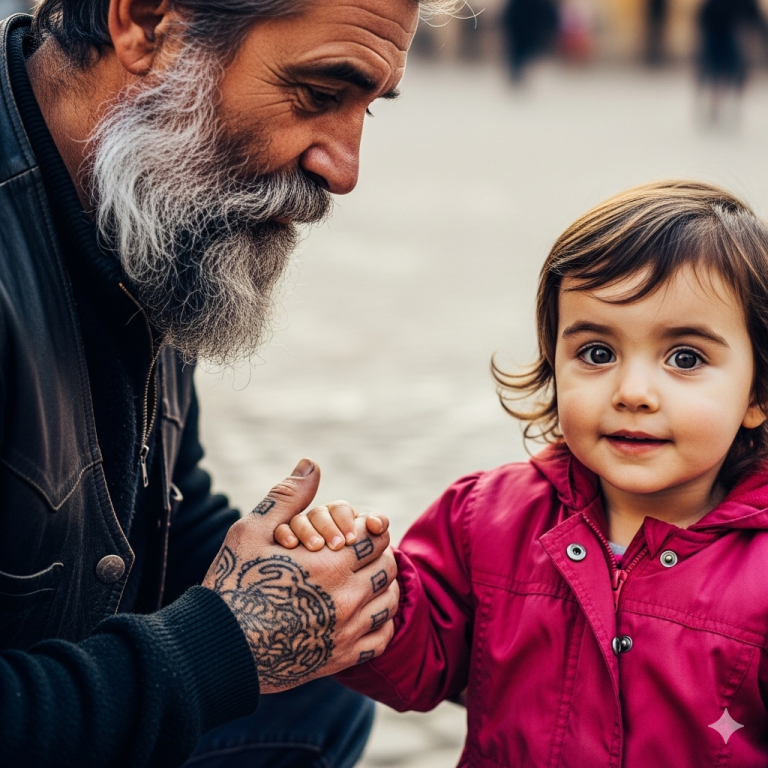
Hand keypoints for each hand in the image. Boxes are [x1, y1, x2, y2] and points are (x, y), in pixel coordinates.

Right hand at [202, 459, 397, 693]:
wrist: (217, 649)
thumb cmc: (231, 583)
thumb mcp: (252, 531)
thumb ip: (287, 497)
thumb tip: (311, 464)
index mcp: (330, 564)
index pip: (376, 537)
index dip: (368, 528)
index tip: (353, 531)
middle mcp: (346, 598)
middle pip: (387, 567)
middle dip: (376, 554)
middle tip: (358, 552)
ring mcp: (346, 631)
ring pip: (389, 602)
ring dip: (382, 586)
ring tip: (363, 579)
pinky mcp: (341, 658)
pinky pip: (381, 639)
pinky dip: (380, 622)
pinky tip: (362, 612)